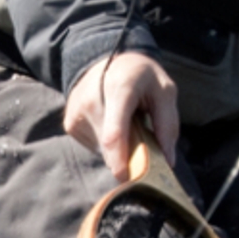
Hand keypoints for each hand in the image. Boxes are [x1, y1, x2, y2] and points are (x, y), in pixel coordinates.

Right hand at [63, 49, 178, 182]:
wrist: (106, 58)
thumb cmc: (141, 76)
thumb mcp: (164, 90)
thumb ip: (167, 124)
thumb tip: (168, 161)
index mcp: (119, 89)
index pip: (115, 133)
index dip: (120, 160)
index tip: (128, 179)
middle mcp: (91, 101)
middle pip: (109, 146)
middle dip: (129, 157)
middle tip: (145, 147)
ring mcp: (77, 113)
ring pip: (102, 150)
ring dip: (119, 148)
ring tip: (127, 124)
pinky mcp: (70, 124)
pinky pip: (94, 146)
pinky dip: (107, 144)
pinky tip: (112, 124)